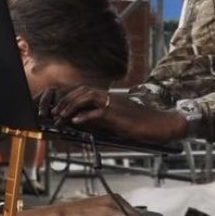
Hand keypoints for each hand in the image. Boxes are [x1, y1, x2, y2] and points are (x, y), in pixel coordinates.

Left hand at [43, 86, 190, 144]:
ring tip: (61, 116)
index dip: (68, 96)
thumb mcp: (116, 121)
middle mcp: (110, 97)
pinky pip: (99, 111)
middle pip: (82, 90)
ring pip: (87, 96)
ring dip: (71, 105)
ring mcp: (114, 103)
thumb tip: (80, 122)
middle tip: (54, 112)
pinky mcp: (118, 114)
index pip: (84, 91)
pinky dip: (86, 115)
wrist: (160, 124)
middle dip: (65, 100)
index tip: (56, 106)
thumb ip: (100, 119)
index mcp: (109, 98)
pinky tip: (76, 121)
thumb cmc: (141, 125)